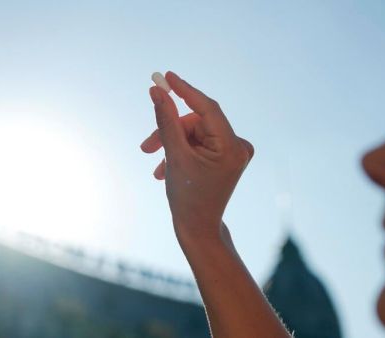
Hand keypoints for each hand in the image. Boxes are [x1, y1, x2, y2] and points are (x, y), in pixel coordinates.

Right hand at [140, 71, 253, 241]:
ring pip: (195, 133)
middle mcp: (239, 146)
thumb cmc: (187, 197)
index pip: (207, 108)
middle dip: (170, 132)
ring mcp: (234, 152)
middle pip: (197, 122)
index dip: (185, 91)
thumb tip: (157, 91)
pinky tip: (166, 170)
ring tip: (157, 166)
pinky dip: (182, 151)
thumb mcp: (174, 155)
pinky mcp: (226, 156)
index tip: (166, 76)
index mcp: (232, 147)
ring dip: (172, 145)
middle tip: (146, 146)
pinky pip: (199, 143)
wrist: (198, 228)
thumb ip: (166, 120)